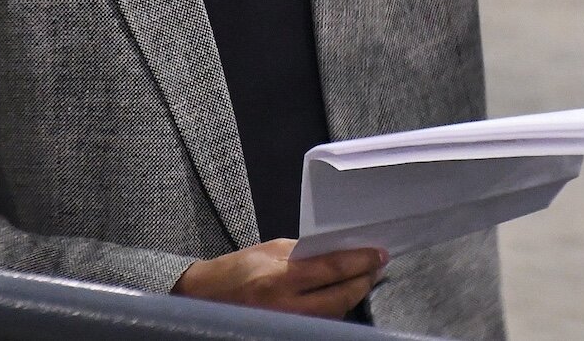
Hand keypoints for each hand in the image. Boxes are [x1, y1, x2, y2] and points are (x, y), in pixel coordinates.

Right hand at [172, 240, 385, 318]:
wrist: (204, 297)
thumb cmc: (237, 268)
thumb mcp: (269, 251)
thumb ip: (302, 253)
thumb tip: (335, 252)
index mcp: (281, 277)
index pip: (331, 268)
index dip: (359, 262)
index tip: (379, 254)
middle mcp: (287, 305)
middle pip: (340, 297)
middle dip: (363, 281)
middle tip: (377, 267)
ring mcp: (288, 324)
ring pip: (334, 313)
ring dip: (352, 296)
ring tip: (364, 279)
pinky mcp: (287, 332)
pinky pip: (320, 322)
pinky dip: (335, 309)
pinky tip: (343, 297)